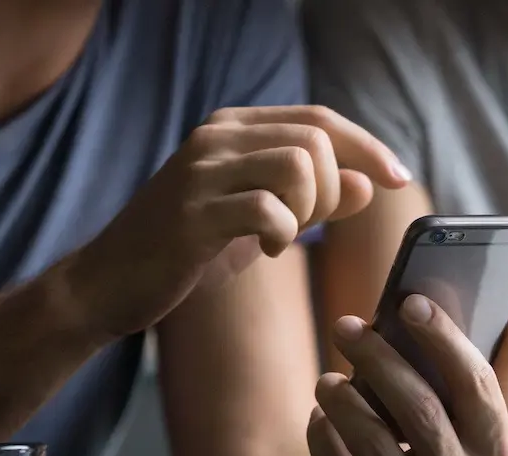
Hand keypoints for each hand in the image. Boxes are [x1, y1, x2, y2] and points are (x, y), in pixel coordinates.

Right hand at [63, 105, 410, 337]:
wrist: (108, 284)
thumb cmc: (189, 252)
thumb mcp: (259, 221)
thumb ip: (313, 200)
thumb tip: (367, 184)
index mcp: (233, 128)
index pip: (320, 119)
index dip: (368, 147)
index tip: (399, 179)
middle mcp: (216, 136)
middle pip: (316, 140)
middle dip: (331, 190)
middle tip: (305, 226)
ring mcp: (200, 170)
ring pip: (298, 164)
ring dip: (308, 209)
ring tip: (281, 237)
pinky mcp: (192, 212)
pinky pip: (269, 208)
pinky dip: (282, 234)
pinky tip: (264, 251)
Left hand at [307, 295, 507, 455]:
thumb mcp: (505, 437)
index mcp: (497, 449)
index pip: (474, 384)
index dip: (443, 340)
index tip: (411, 303)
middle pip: (418, 409)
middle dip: (379, 360)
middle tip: (347, 326)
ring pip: (374, 444)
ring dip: (344, 403)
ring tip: (327, 379)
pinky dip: (324, 442)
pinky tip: (320, 417)